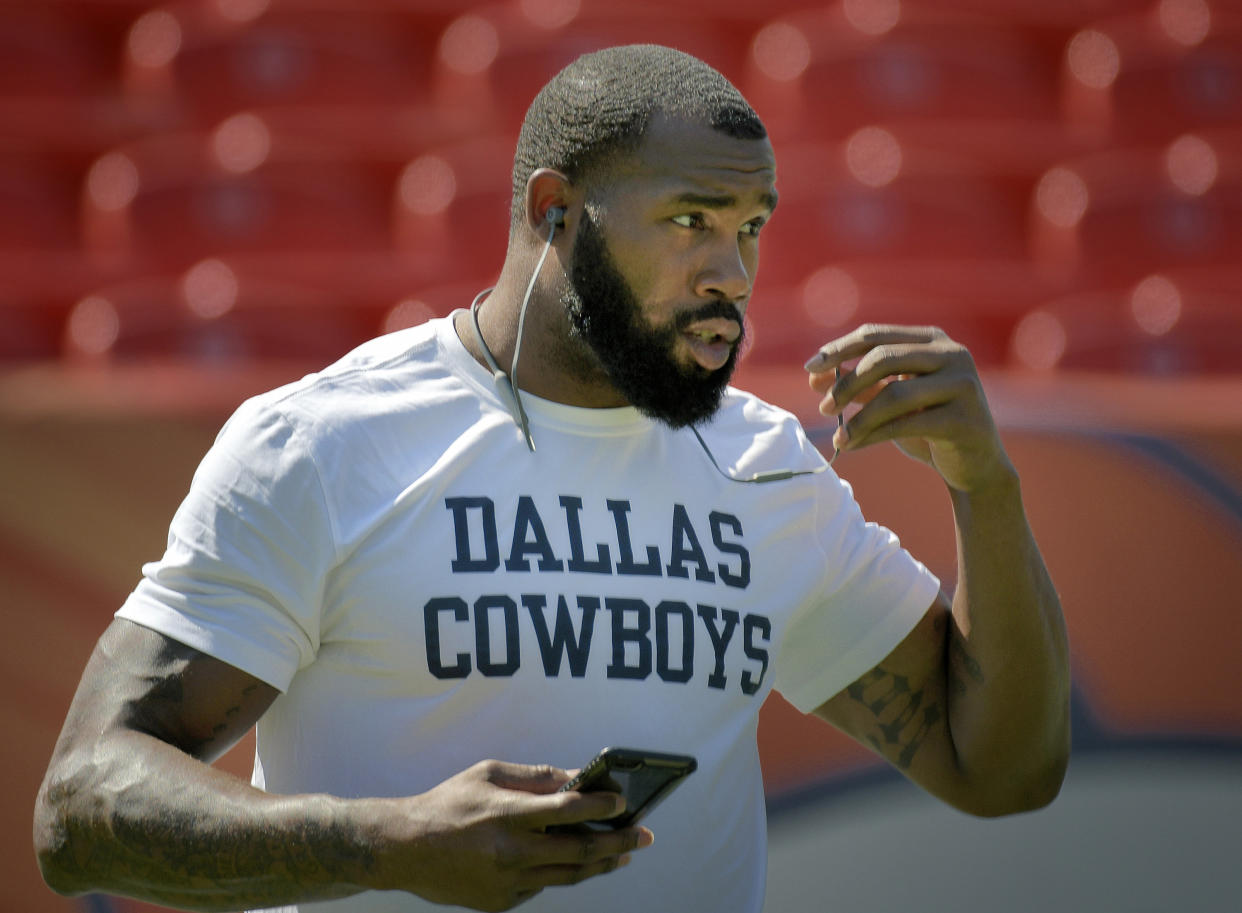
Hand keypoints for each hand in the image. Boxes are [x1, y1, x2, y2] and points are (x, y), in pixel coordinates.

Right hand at [371, 760, 652, 911]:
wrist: (406, 848)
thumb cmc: (449, 803)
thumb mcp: (489, 773)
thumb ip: (535, 777)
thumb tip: (576, 778)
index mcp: (507, 814)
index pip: (567, 810)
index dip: (601, 806)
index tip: (624, 802)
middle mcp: (511, 852)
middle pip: (579, 850)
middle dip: (618, 841)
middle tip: (644, 835)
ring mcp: (507, 882)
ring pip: (569, 876)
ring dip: (601, 863)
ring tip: (623, 853)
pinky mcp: (502, 902)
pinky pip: (543, 886)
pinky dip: (561, 872)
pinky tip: (574, 860)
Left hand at [804, 324, 1012, 492]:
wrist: (974, 466)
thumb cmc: (927, 426)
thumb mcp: (891, 401)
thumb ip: (860, 385)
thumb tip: (814, 376)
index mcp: (933, 340)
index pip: (876, 334)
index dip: (839, 349)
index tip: (809, 367)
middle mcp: (952, 354)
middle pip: (883, 358)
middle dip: (846, 383)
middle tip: (824, 408)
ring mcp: (962, 385)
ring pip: (895, 394)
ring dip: (859, 417)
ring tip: (839, 436)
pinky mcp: (964, 419)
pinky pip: (906, 425)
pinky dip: (872, 436)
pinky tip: (851, 446)